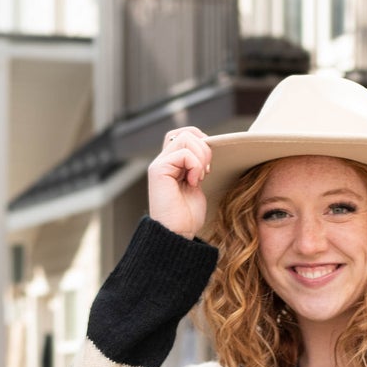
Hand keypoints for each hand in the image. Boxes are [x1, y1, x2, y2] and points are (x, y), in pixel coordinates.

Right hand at [148, 125, 212, 239]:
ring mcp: (160, 164)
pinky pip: (183, 152)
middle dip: (204, 146)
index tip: (208, 166)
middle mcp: (163, 161)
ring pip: (185, 137)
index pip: (186, 135)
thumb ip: (197, 166)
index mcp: (172, 164)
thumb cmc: (187, 217)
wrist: (177, 234)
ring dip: (200, 156)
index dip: (202, 143)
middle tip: (206, 170)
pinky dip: (195, 165)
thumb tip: (208, 148)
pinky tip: (193, 182)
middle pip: (186, 132)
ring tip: (199, 177)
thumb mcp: (196, 185)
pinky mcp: (158, 170)